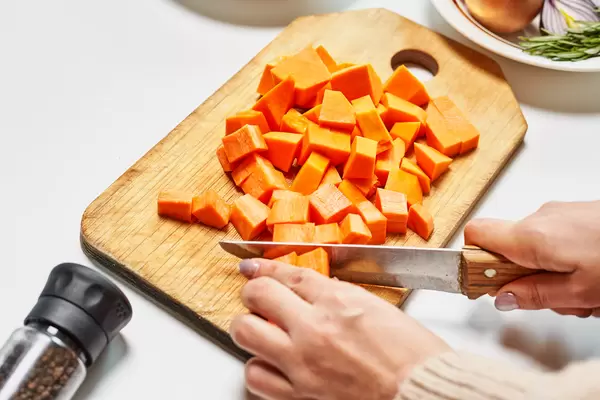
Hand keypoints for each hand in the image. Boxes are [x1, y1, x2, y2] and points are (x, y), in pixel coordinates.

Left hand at [231, 259, 448, 399]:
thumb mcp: (377, 307)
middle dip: (253, 292)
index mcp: (339, 302)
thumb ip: (336, 296)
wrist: (422, 394)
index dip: (267, 268)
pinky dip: (260, 368)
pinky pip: (255, 376)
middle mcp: (314, 329)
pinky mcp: (298, 396)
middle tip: (258, 298)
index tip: (254, 269)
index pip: (288, 274)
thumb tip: (306, 291)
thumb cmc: (413, 356)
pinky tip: (274, 364)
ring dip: (252, 329)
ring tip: (265, 332)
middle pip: (257, 295)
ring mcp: (302, 364)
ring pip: (245, 333)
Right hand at [465, 200, 599, 316]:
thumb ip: (536, 295)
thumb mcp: (581, 291)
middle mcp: (541, 217)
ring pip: (535, 247)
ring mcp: (560, 212)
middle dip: (526, 278)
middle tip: (558, 299)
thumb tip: (503, 297)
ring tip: (588, 291)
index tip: (487, 284)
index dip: (473, 260)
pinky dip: (568, 259)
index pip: (475, 235)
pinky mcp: (578, 213)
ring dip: (552, 272)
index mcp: (532, 236)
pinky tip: (595, 274)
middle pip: (508, 249)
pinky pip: (556, 239)